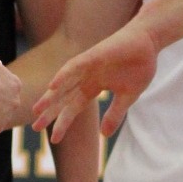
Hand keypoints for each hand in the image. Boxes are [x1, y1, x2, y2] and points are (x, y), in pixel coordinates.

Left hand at [32, 22, 157, 142]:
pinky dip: (63, 75)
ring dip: (51, 95)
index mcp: (94, 87)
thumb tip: (104, 135)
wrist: (148, 42)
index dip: (63, 122)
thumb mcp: (127, 97)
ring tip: (37, 110)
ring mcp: (88, 66)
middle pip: (64, 97)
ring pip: (65, 83)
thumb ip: (115, 114)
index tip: (53, 138)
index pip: (74, 107)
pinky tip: (53, 85)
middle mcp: (87, 77)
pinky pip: (75, 66)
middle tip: (34, 127)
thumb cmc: (139, 66)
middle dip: (50, 112)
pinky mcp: (93, 55)